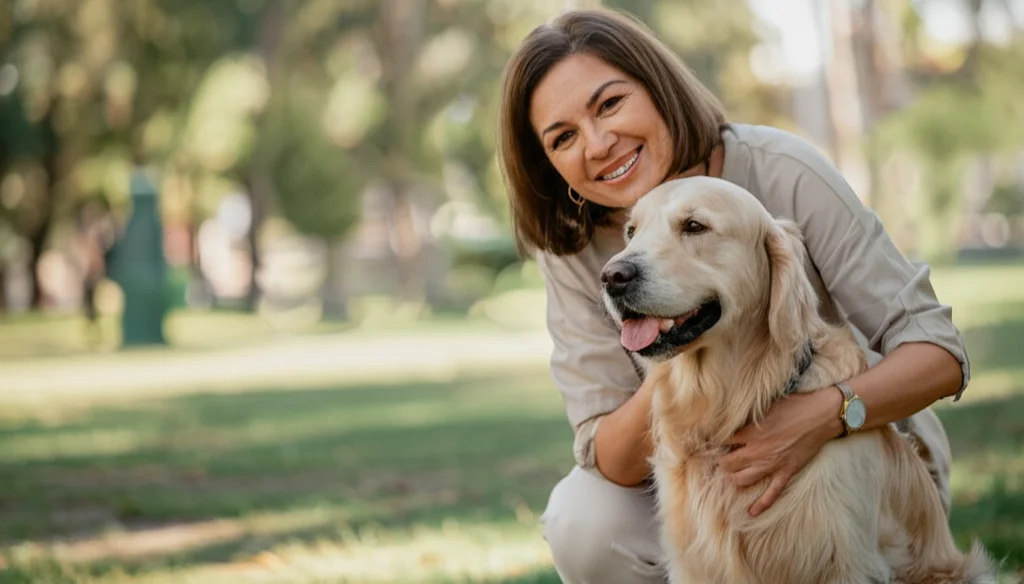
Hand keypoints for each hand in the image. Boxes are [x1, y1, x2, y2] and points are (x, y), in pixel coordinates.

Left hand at [718, 388, 842, 516]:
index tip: (714, 441)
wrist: (822, 415)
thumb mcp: (766, 406)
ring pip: (743, 479)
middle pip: (728, 463)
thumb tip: (736, 421)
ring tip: (731, 475)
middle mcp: (757, 451)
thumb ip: (750, 417)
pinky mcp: (786, 473)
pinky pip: (772, 493)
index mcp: (750, 432)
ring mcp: (772, 464)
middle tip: (721, 459)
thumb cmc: (795, 405)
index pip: (723, 441)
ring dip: (734, 478)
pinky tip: (751, 513)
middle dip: (722, 462)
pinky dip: (761, 504)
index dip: (717, 441)